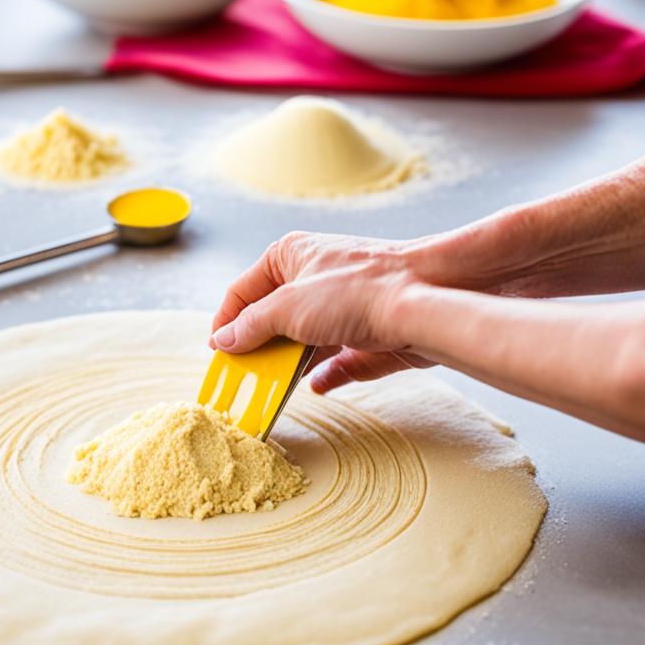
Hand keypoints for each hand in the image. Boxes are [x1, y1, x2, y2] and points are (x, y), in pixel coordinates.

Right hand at [210, 232, 433, 392]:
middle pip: (274, 318)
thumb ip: (252, 326)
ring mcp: (344, 307)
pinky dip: (326, 374)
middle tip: (243, 377)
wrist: (427, 302)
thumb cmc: (358, 290)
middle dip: (260, 348)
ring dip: (291, 365)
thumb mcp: (289, 307)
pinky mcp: (369, 333)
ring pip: (306, 341)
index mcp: (290, 256)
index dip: (227, 322)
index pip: (243, 291)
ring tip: (274, 389)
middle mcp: (315, 277)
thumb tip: (224, 341)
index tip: (218, 354)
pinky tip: (317, 385)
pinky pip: (339, 358)